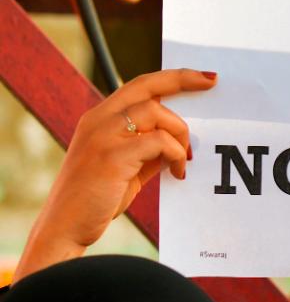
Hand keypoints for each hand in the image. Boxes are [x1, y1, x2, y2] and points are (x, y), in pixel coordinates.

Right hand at [13, 69, 216, 282]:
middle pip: (148, 87)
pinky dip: (176, 155)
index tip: (204, 76)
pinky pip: (160, 142)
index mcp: (100, 118)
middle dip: (184, 80)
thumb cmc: (98, 197)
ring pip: (157, 113)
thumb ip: (148, 149)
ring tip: (184, 161)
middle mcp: (99, 120)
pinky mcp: (112, 156)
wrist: (66, 225)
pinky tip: (177, 173)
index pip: (139, 85)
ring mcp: (103, 136)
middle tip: (211, 84)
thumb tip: (180, 143)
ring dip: (181, 135)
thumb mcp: (126, 166)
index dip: (173, 77)